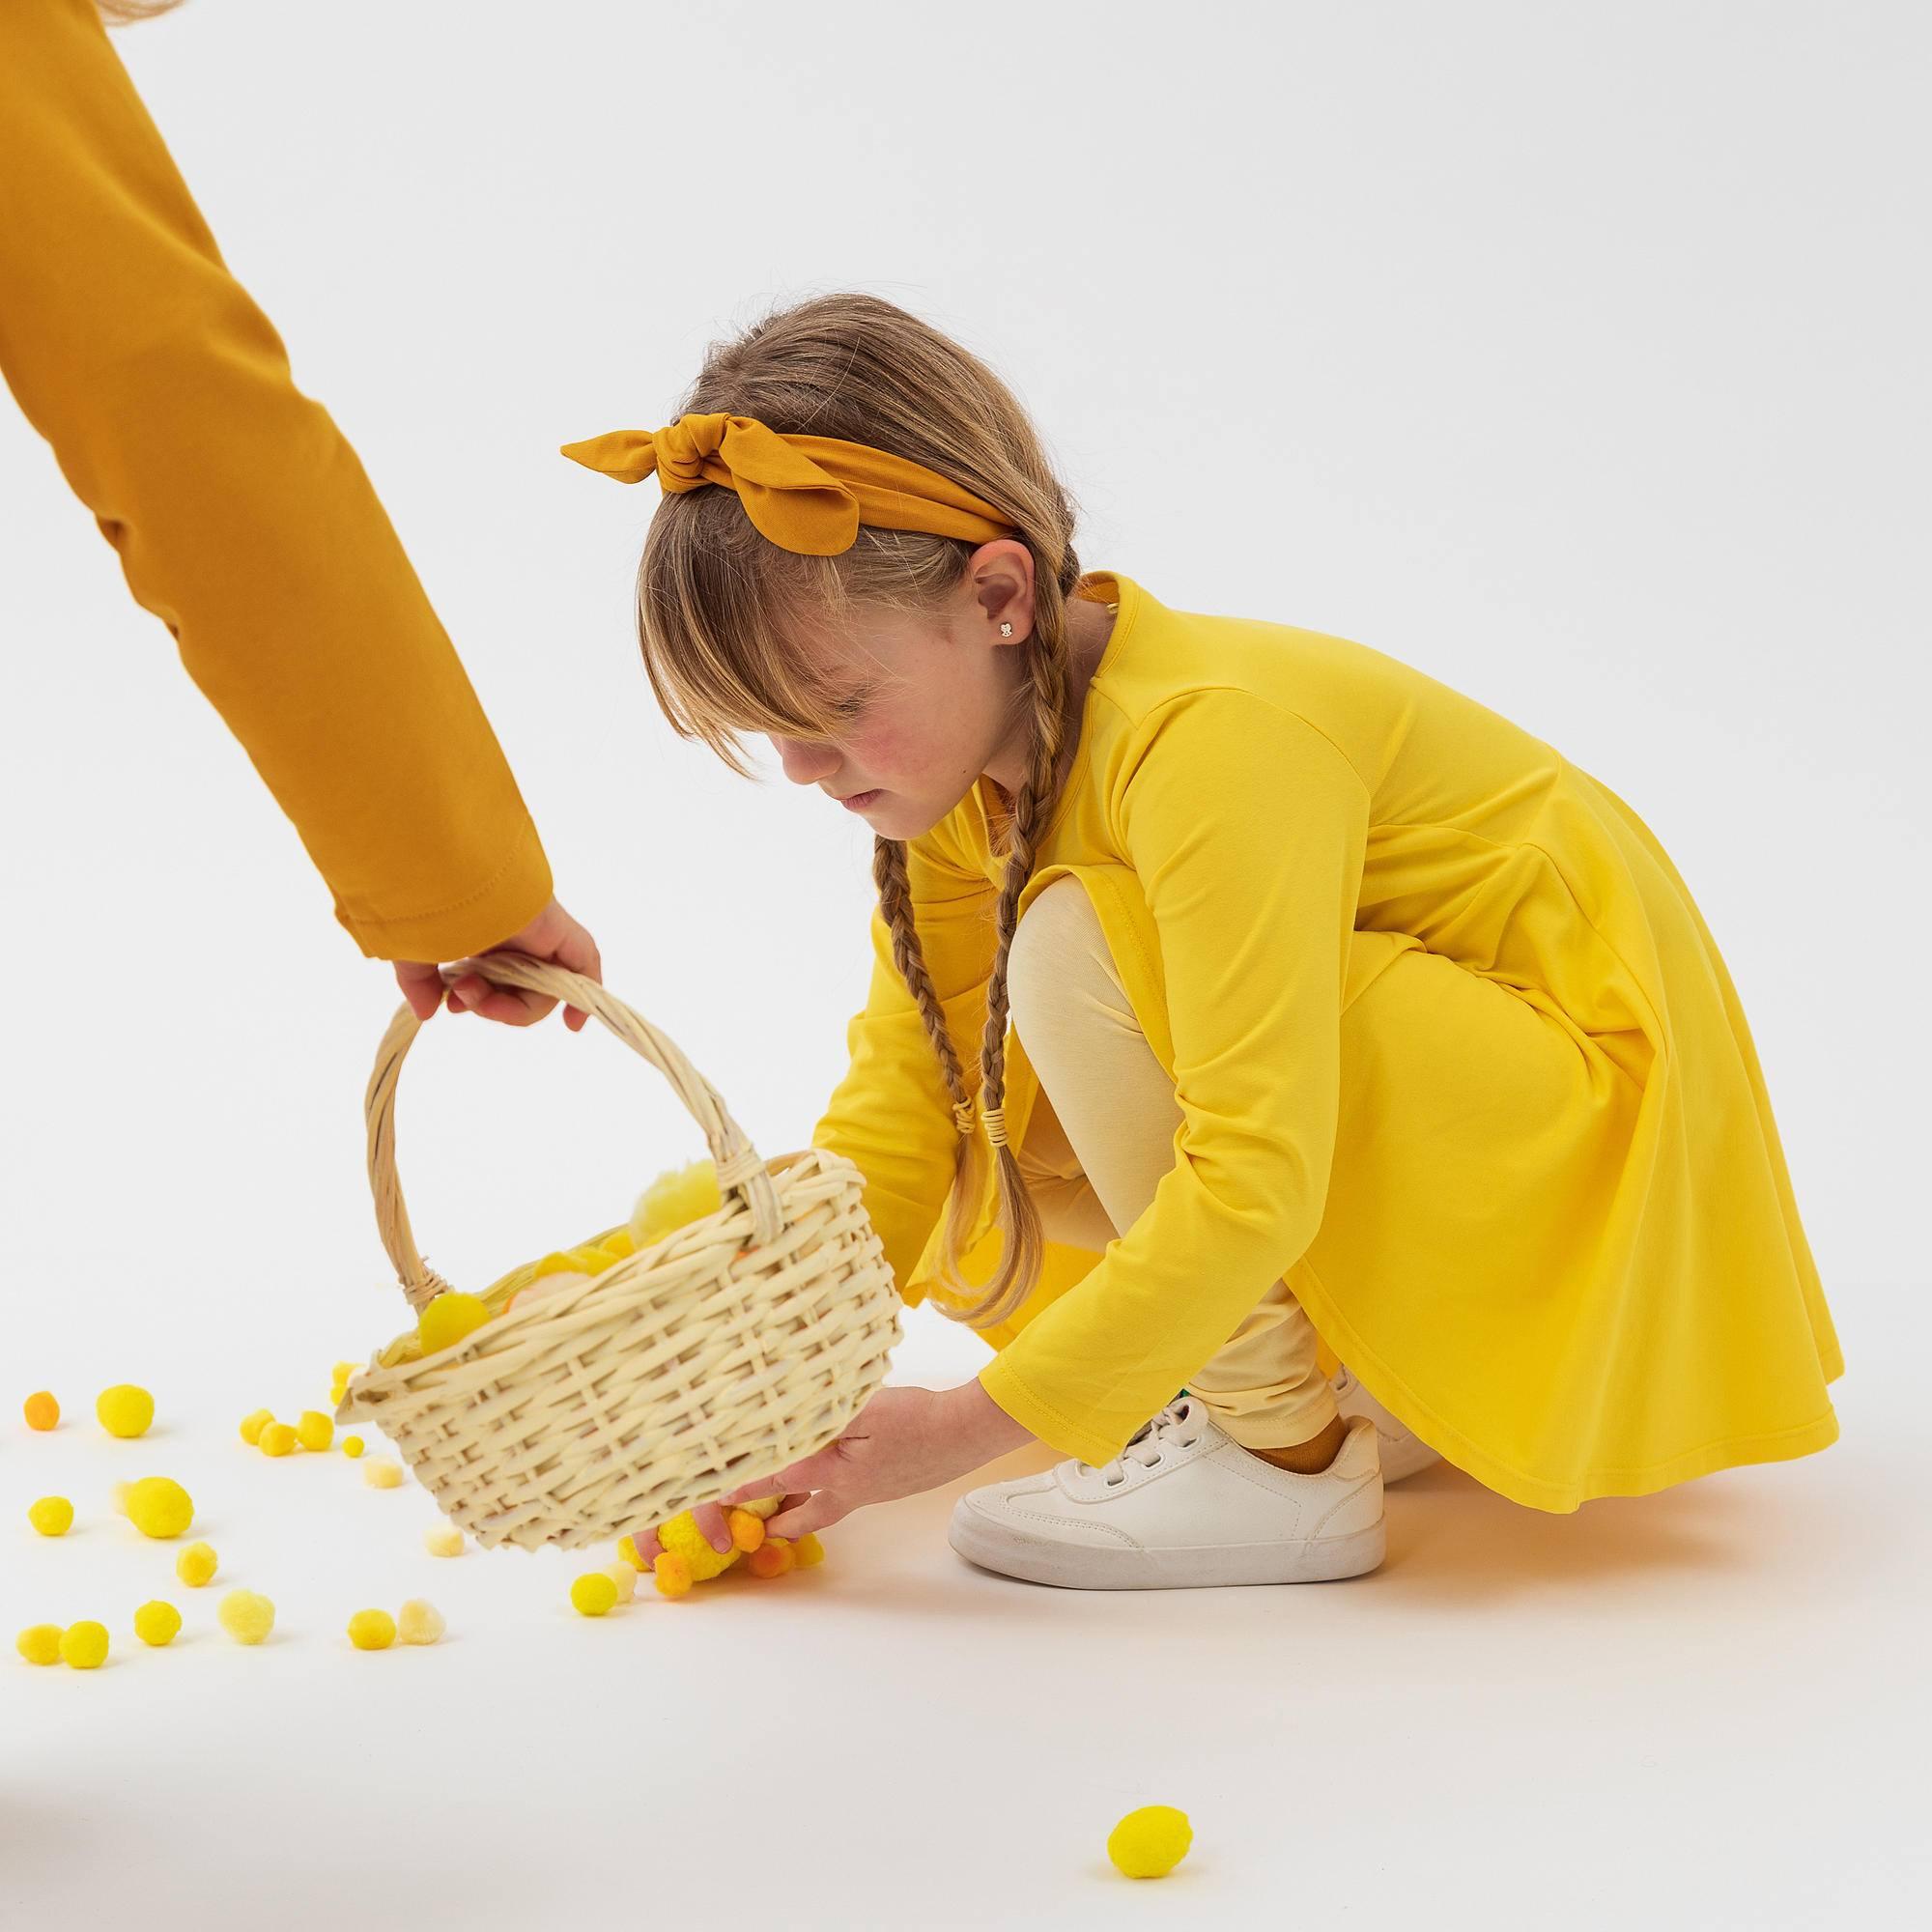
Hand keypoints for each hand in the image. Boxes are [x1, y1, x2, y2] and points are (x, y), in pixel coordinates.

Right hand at [392, 895, 601, 1030]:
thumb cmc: (428, 904)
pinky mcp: (561, 932)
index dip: (480, 1002)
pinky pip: (584, 968)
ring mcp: (540, 933)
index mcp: (484, 933)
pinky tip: (572, 1024)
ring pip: (541, 990)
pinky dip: (580, 999)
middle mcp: (516, 933)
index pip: (495, 980)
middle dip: (490, 1005)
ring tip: (476, 993)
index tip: (452, 1005)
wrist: (448, 877)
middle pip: (519, 990)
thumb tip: (424, 1012)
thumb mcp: (417, 952)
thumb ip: (419, 984)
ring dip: (509, 1006)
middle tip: (464, 996)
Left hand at [714, 1380, 1033, 1540]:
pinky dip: (834, 1490)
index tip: (719, 1495)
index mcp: (836, 1473)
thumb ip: (821, 1418)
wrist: (965, 1431)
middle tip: (759, 1529)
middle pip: (806, 1513)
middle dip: (780, 1522)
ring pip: (829, 1505)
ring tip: (789, 1508)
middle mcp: (851, 1490)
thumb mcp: (864, 1410)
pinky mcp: (893, 1483)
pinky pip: (852, 1492)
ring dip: (806, 1508)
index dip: (747, 1485)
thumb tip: (785, 1425)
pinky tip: (839, 1474)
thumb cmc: (916, 1417)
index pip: (779, 1478)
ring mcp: (875, 1490)